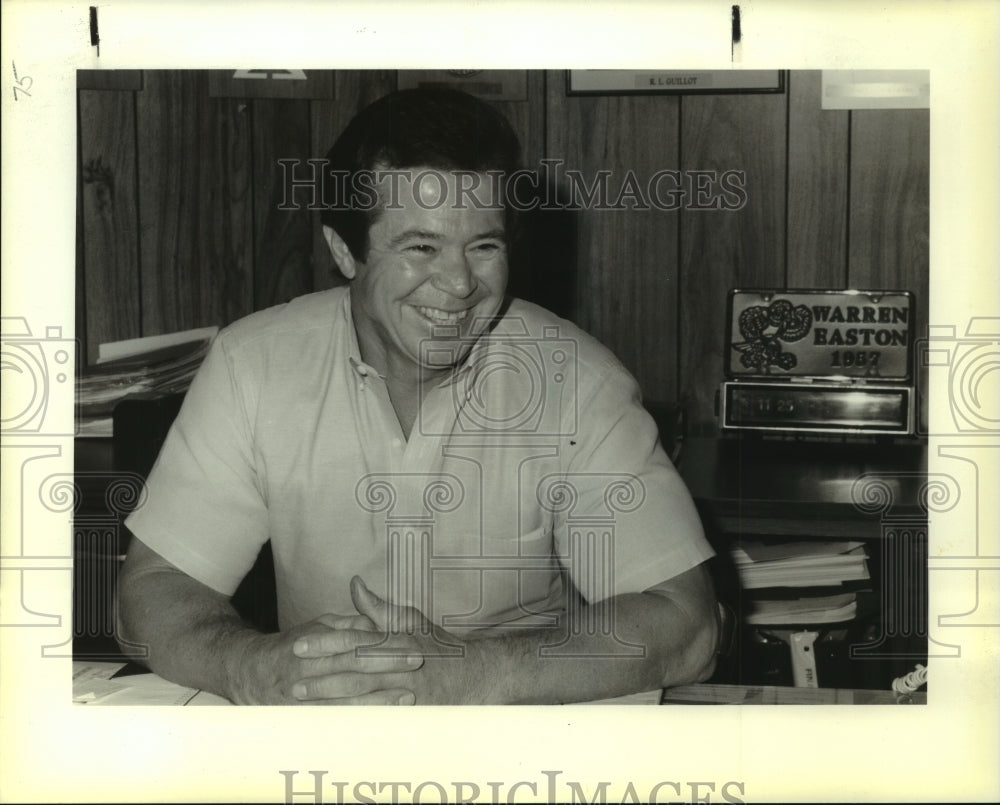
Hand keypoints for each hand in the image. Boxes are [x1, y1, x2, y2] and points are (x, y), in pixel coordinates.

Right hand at [234, 611, 421, 704]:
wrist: (249, 673)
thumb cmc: (294, 646)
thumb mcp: (318, 626)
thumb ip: (348, 624)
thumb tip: (372, 621)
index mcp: (314, 641)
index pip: (353, 639)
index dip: (382, 641)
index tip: (411, 640)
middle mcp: (307, 667)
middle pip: (353, 665)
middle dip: (387, 664)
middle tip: (417, 661)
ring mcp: (302, 694)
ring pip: (345, 696)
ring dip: (379, 697)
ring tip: (408, 696)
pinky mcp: (301, 717)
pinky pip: (334, 720)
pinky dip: (359, 720)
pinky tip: (380, 721)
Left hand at [290, 577, 482, 704]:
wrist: (476, 675)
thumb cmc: (439, 646)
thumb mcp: (411, 621)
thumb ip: (379, 608)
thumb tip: (354, 584)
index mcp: (398, 640)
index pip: (356, 640)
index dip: (326, 642)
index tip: (300, 645)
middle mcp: (401, 666)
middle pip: (355, 670)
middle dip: (321, 674)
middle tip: (291, 678)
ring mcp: (407, 692)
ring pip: (362, 696)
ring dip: (330, 698)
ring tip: (303, 700)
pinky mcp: (411, 715)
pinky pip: (377, 719)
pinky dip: (353, 720)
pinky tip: (331, 723)